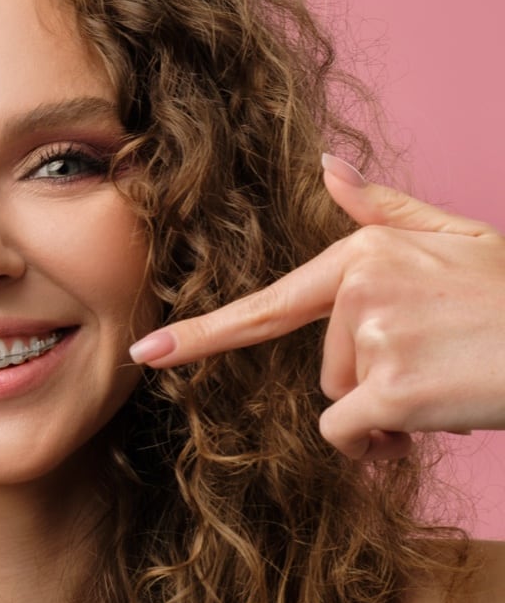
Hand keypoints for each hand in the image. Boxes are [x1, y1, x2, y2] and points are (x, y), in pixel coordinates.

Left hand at [130, 153, 504, 459]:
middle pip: (320, 366)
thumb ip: (385, 210)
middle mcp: (357, 287)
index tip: (145, 354)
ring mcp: (372, 336)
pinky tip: (436, 406)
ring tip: (444, 372)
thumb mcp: (456, 239)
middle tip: (436, 355)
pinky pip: (347, 430)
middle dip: (371, 376)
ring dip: (387, 402)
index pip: (266, 305)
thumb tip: (327, 166)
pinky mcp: (390, 388)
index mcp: (361, 254)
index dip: (200, 334)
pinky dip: (380, 436)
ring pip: (340, 400)